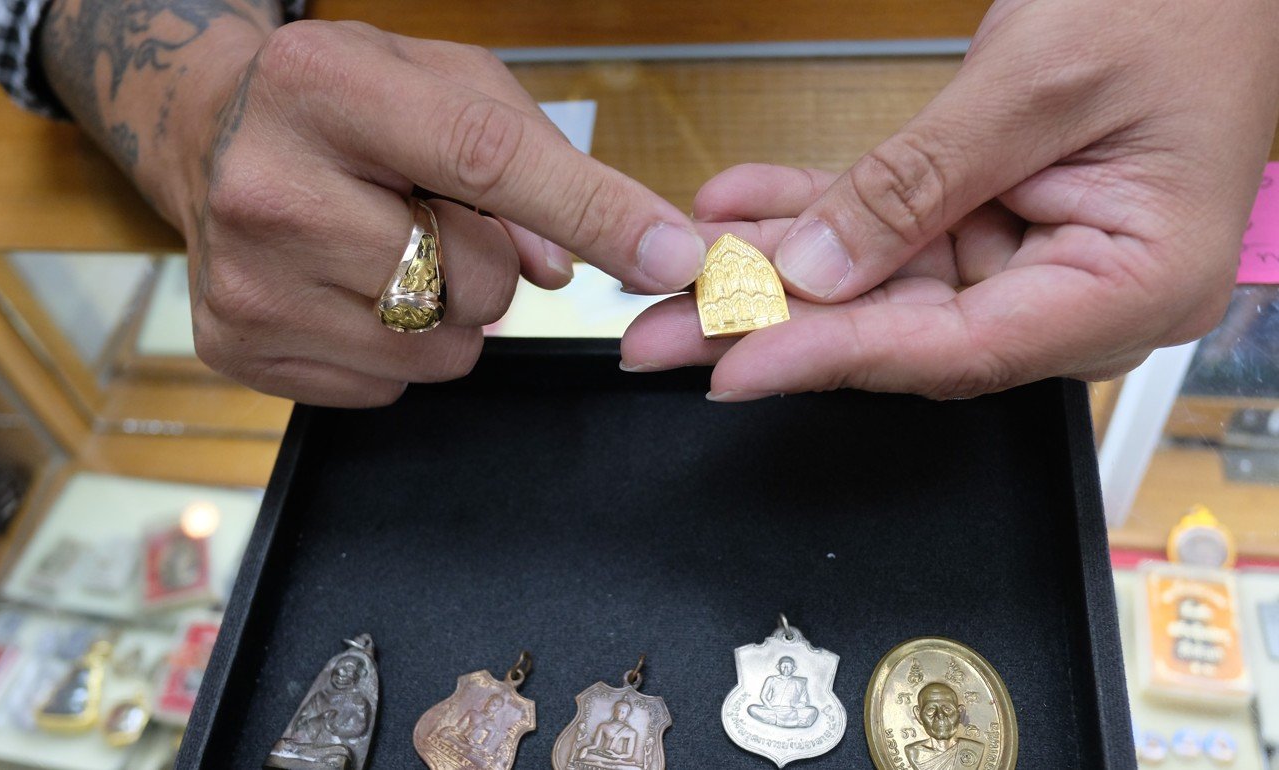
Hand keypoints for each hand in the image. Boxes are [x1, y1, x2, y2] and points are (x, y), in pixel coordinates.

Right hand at [178, 21, 703, 405]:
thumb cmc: (344, 102)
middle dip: (492, 263)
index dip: (594, 211)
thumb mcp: (440, 79)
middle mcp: (270, 188)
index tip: (671, 255)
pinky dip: (400, 349)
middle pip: (473, 279)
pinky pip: (389, 386)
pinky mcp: (239, 348)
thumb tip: (569, 271)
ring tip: (392, 252)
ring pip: (439, 349)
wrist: (212, 139)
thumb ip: (529, 155)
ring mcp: (248, 281)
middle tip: (435, 218)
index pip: (487, 159)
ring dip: (451, 312)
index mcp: (327, 88)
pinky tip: (353, 289)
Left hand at [621, 0, 1278, 400]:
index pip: (955, 349)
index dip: (833, 358)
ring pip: (877, 284)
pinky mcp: (992, 221)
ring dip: (773, 269)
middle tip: (662, 337)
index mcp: (1128, 287)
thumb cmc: (1179, 6)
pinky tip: (735, 206)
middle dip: (771, 324)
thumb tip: (816, 268)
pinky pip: (888, 228)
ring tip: (675, 270)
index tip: (732, 363)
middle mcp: (1077, 295)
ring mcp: (1032, 260)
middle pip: (900, 331)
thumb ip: (920, 184)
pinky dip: (812, 211)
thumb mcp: (1038, 83)